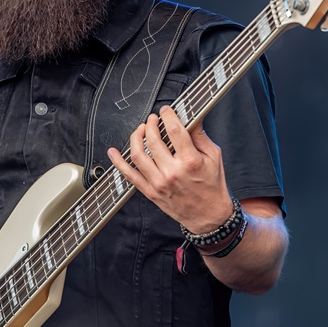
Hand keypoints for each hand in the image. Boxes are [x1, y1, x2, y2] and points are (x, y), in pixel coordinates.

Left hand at [107, 106, 233, 232]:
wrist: (209, 216)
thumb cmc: (212, 187)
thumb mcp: (214, 157)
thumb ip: (200, 136)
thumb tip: (190, 118)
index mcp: (190, 161)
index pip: (174, 130)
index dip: (167, 115)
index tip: (165, 111)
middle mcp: (172, 172)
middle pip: (153, 140)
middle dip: (150, 124)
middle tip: (152, 119)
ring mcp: (159, 183)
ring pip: (138, 154)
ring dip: (136, 137)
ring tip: (140, 130)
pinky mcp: (151, 192)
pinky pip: (130, 176)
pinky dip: (119, 163)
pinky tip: (114, 153)